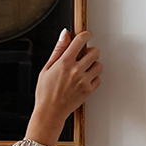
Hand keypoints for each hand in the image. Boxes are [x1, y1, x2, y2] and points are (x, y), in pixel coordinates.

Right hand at [24, 29, 102, 145]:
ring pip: (99, 65)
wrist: (50, 111)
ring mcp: (83, 81)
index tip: (86, 35)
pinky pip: (98, 79)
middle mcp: (76, 70)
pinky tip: (85, 80)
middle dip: (91, 51)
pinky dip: (94, 78)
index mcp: (64, 62)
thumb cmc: (45, 92)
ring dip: (94, 65)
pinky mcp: (88, 90)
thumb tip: (65, 34)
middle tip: (85, 55)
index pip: (80, 41)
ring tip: (85, 69)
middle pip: (95, 52)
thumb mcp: (47, 68)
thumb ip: (58, 50)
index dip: (85, 35)